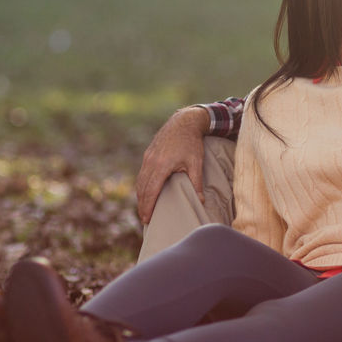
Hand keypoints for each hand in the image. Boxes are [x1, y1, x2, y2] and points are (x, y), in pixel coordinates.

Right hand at [136, 107, 210, 223]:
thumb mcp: (196, 163)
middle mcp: (151, 162)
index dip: (149, 206)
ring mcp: (148, 157)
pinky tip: (145, 192)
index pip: (152, 191)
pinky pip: (142, 173)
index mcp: (162, 165)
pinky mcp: (148, 154)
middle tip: (145, 220)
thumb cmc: (192, 143)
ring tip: (144, 209)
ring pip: (140, 181)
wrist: (184, 121)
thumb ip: (197, 183)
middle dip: (143, 205)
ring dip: (140, 196)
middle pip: (143, 188)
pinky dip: (141, 185)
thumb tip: (201, 201)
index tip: (148, 219)